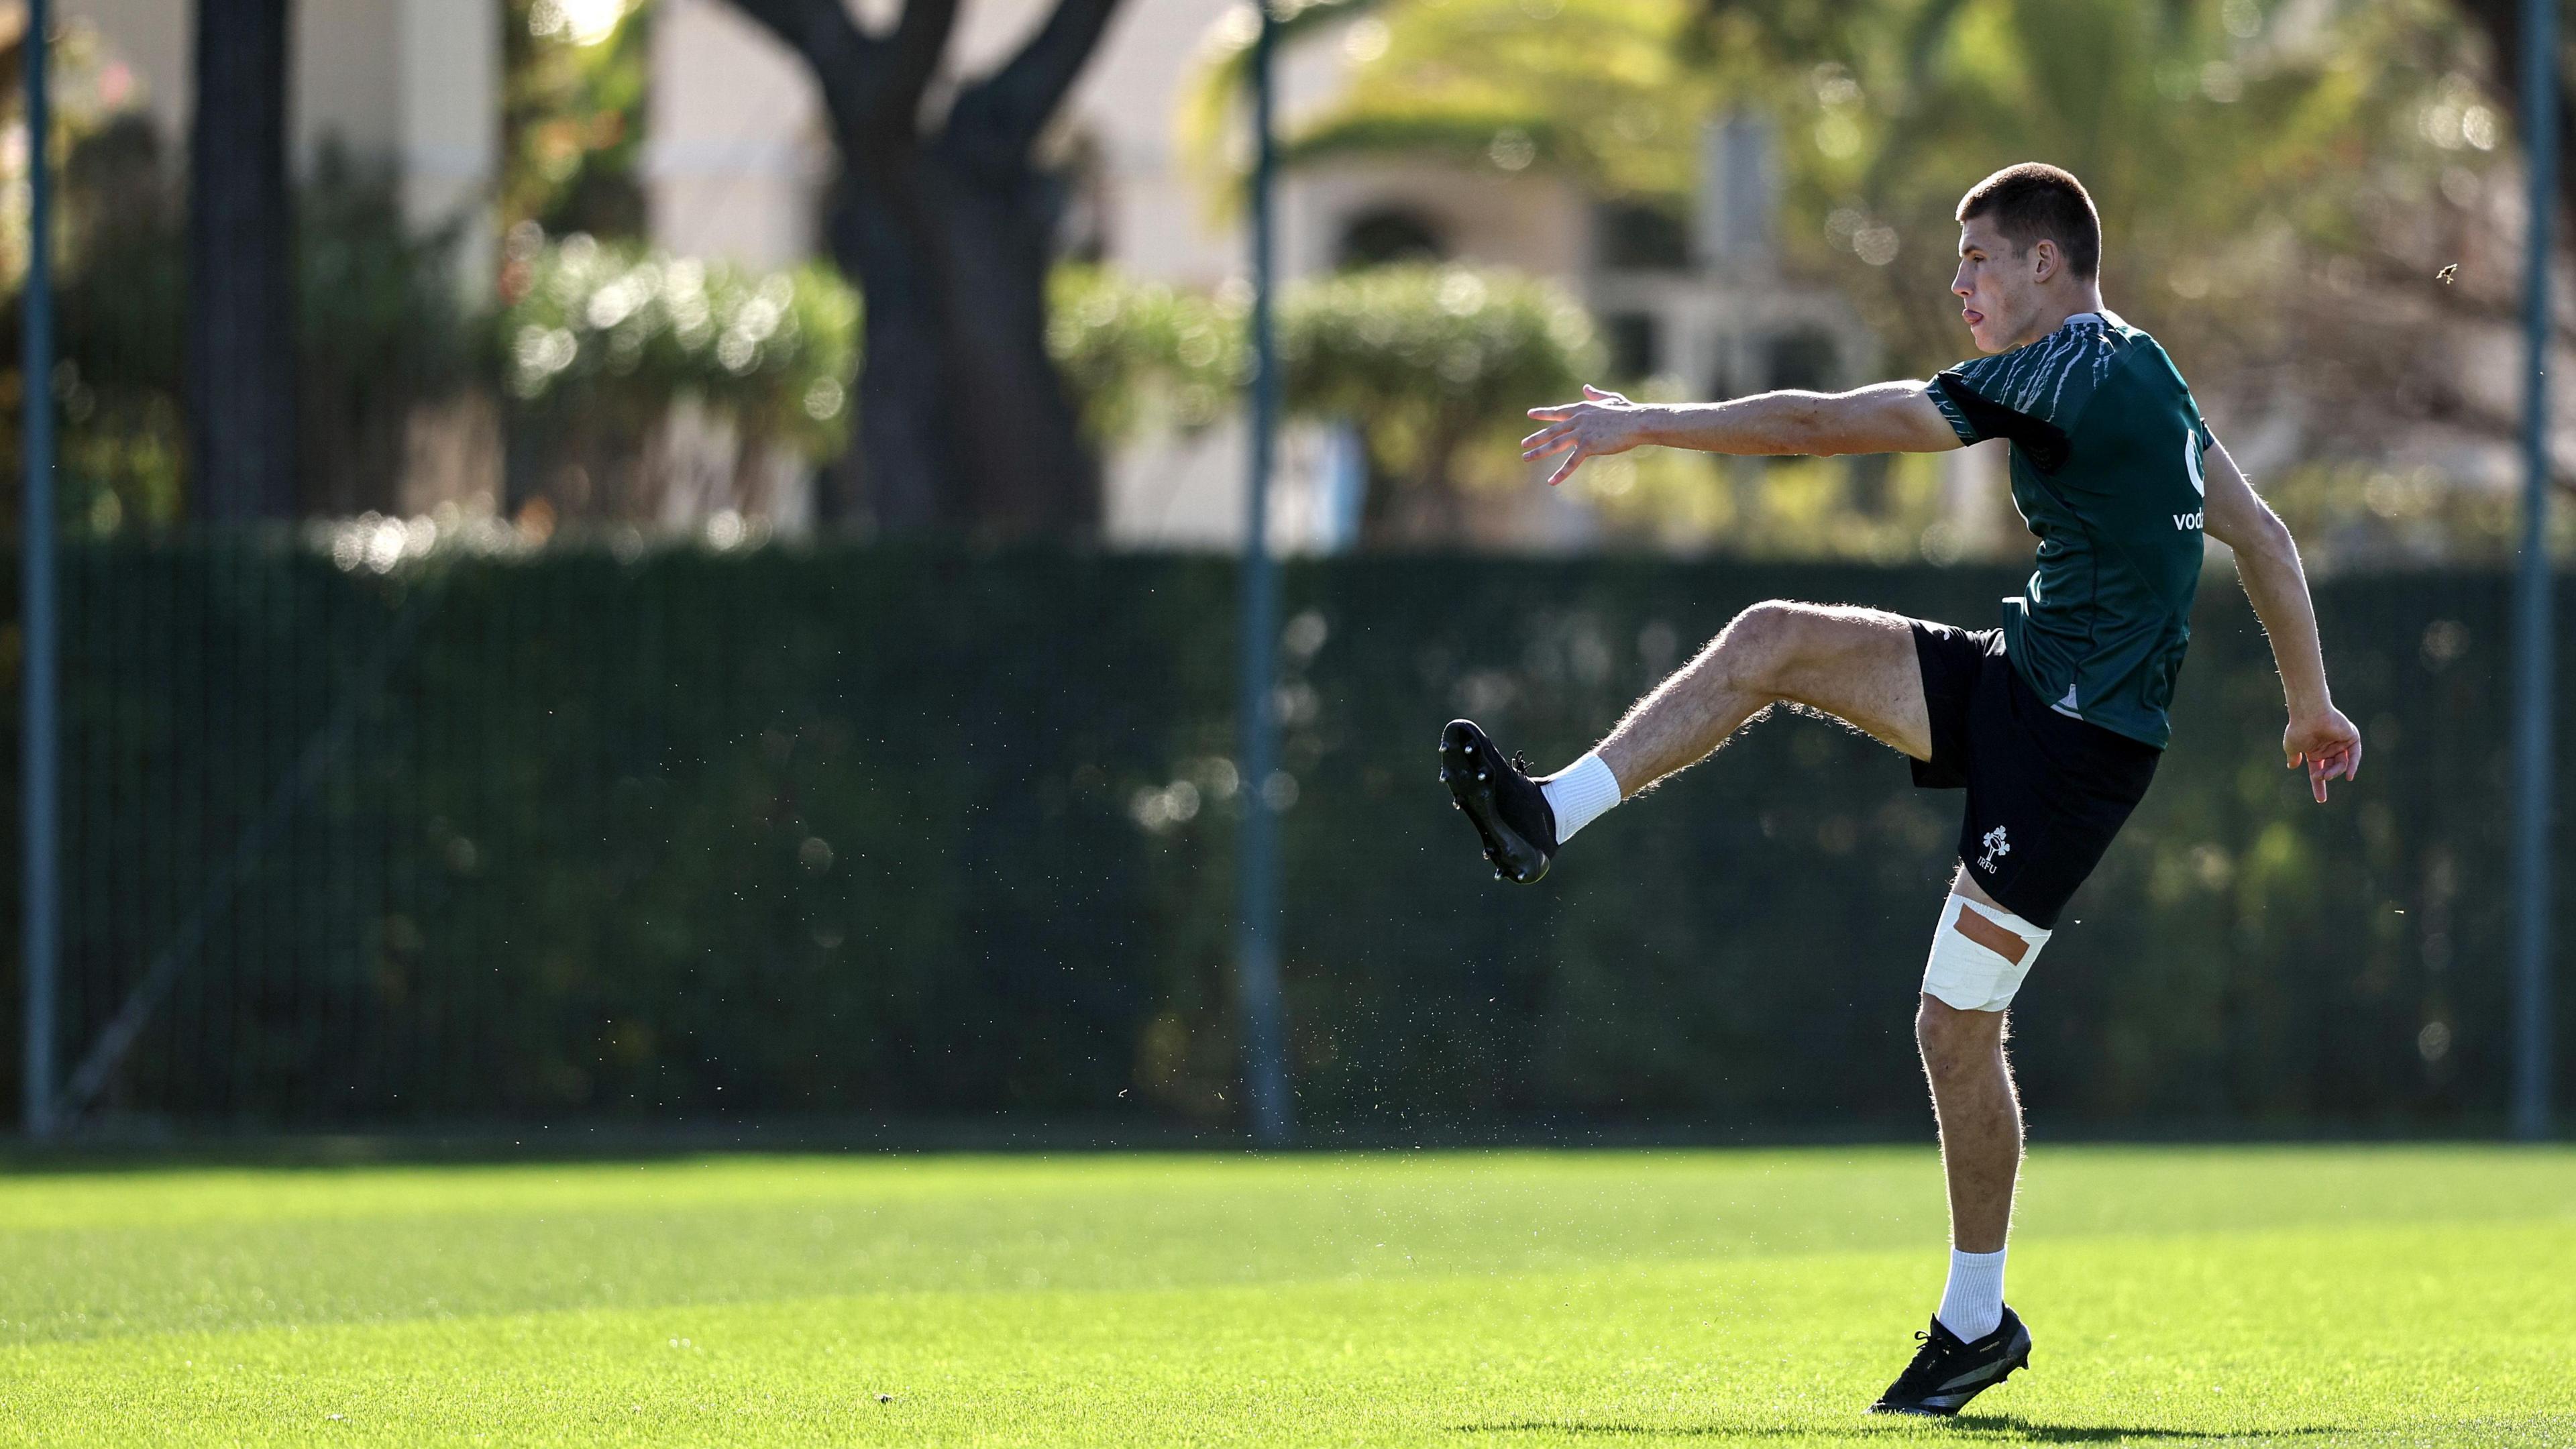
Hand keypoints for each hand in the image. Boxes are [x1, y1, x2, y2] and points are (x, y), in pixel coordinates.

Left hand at [1522, 384, 1646, 486]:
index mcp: (1582, 410)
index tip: (1530, 414)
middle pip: (1552, 430)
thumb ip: (1596, 395)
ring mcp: (1581, 433)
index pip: (1558, 412)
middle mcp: (1578, 420)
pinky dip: (1561, 473)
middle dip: (1536, 437)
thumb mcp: (1610, 399)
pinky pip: (1571, 462)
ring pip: (1555, 444)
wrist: (1637, 421)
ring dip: (1539, 452)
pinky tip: (1552, 481)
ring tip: (1526, 457)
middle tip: (1523, 443)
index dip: (1544, 414)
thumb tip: (1586, 388)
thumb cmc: (1628, 411)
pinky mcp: (1588, 446)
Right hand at [2284, 704, 2361, 802]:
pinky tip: (2349, 776)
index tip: (2321, 800)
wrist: (2309, 714)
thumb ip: (2293, 757)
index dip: (2318, 785)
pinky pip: (2355, 754)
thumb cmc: (2298, 730)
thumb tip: (2292, 766)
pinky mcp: (2350, 736)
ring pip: (2342, 763)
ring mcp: (2340, 742)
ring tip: (2327, 773)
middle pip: (2331, 769)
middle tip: (2321, 777)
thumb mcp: (2291, 747)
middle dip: (2326, 776)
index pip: (2317, 771)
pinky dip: (2353, 765)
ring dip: (2335, 771)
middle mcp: (2328, 748)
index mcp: (2314, 751)